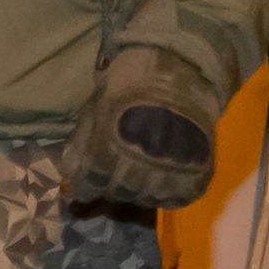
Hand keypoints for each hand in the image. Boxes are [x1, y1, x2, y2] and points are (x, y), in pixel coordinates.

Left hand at [60, 45, 220, 209]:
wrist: (178, 69)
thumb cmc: (130, 84)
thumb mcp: (96, 107)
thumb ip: (82, 141)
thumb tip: (70, 171)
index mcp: (111, 143)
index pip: (92, 181)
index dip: (85, 186)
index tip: (84, 186)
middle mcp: (141, 161)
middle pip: (120, 192)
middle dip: (111, 187)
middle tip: (112, 179)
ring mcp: (172, 169)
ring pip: (148, 199)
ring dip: (138, 193)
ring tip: (137, 179)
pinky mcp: (198, 172)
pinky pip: (179, 198)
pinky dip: (167, 196)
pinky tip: (161, 184)